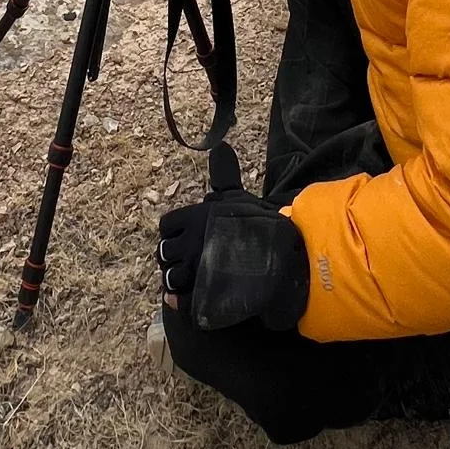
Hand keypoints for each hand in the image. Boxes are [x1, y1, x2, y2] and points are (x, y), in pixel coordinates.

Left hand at [158, 148, 309, 332]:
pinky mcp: (203, 295)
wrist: (285, 260)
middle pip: (164, 252)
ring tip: (194, 277)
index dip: (174, 232)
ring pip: (171, 277)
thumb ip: (224, 177)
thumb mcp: (240, 197)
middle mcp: (191, 243)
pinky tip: (187, 298)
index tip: (186, 236)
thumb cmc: (263, 226)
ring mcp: (196, 271)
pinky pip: (180, 300)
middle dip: (175, 256)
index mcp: (196, 218)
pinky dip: (179, 301)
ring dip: (178, 278)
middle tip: (191, 258)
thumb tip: (220, 147)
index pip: (167, 225)